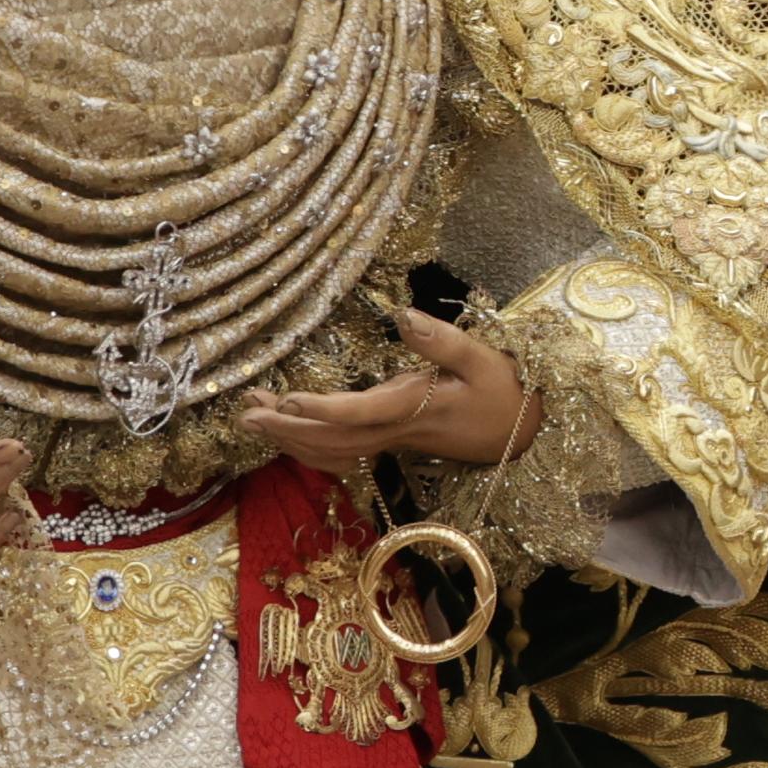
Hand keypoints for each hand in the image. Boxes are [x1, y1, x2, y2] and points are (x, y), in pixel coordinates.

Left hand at [240, 311, 540, 470]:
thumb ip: (442, 339)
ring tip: (253, 416)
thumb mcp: (482, 358)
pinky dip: (309, 447)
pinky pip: (342, 452)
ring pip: (332, 450)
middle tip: (245, 412)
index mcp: (414, 408)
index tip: (289, 397)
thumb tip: (402, 315)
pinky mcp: (390, 440)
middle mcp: (395, 430)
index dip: (322, 409)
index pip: (360, 414)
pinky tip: (289, 434)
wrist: (521, 433)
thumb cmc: (504, 392)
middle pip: (332, 439)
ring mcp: (390, 440)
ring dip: (290, 438)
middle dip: (287, 429)